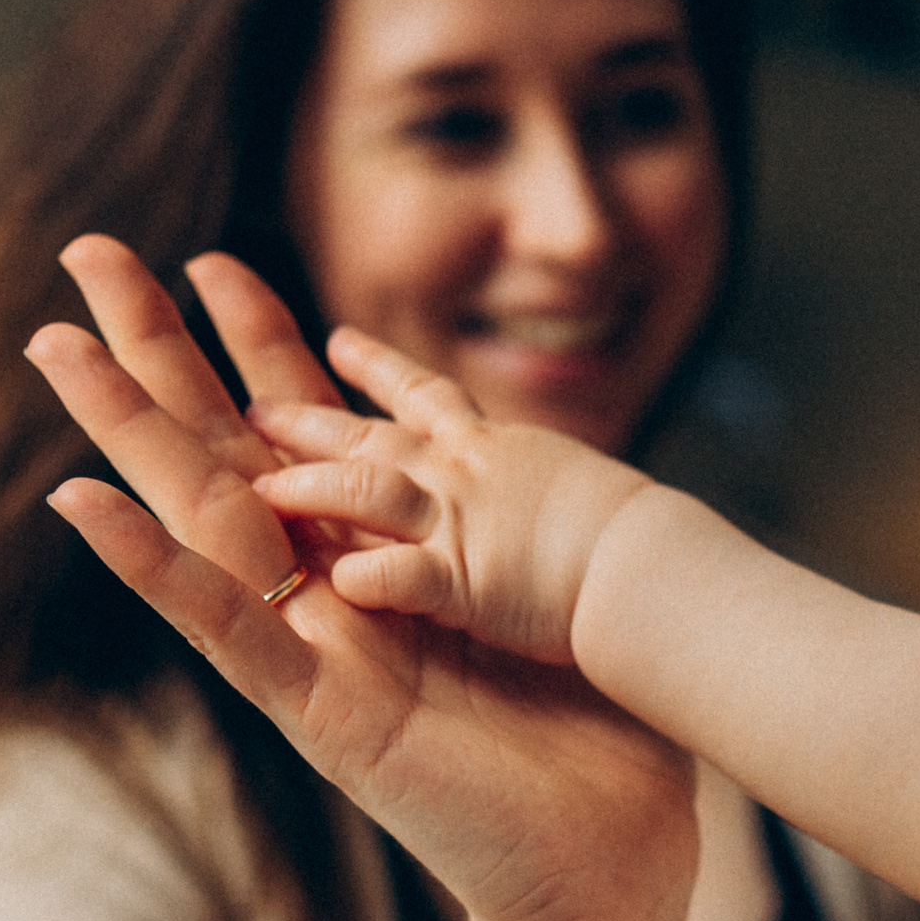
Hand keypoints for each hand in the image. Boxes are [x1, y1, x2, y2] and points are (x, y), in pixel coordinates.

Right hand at [28, 236, 695, 920]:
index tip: (216, 260)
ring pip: (203, 518)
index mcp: (388, 572)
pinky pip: (226, 626)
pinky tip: (84, 503)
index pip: (307, 436)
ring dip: (127, 429)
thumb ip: (517, 548)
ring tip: (52, 344)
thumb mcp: (552, 616)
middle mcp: (335, 601)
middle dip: (165, 353)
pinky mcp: (321, 712)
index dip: (262, 348)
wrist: (610, 881)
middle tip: (91, 251)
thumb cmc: (598, 756)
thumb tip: (547, 476)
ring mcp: (319, 654)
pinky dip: (154, 564)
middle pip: (232, 450)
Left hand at [247, 325, 652, 667]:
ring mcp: (460, 523)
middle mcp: (468, 476)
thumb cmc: (650, 542)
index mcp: (497, 453)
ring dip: (308, 485)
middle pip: (370, 434)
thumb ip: (552, 494)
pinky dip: (363, 574)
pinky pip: (396, 573)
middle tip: (253, 407)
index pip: (428, 395)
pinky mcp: (463, 580)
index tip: (336, 340)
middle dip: (306, 420)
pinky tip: (331, 579)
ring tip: (262, 487)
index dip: (378, 367)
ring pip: (364, 488)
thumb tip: (565, 498)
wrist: (666, 564)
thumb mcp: (588, 495)